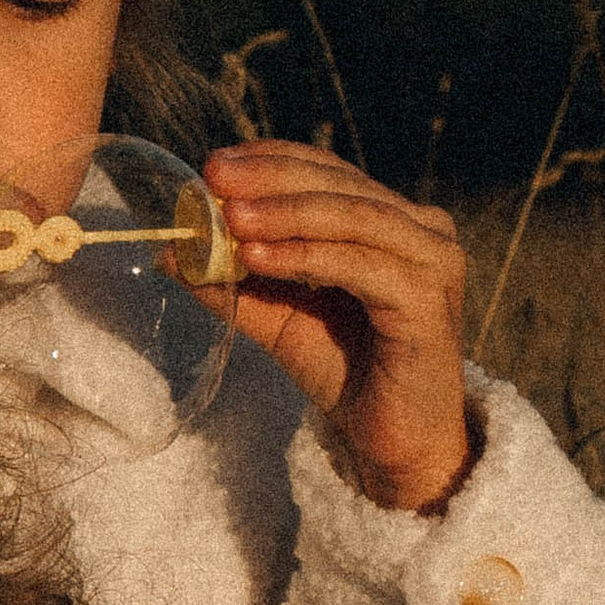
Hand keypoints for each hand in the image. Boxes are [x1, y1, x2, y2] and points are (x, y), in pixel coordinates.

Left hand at [202, 140, 471, 511]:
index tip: (215, 163)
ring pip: (352, 217)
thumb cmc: (346, 374)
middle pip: (340, 185)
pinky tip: (258, 257)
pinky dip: (306, 256)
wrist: (393, 443)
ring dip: (285, 214)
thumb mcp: (280, 317)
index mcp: (393, 221)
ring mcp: (434, 260)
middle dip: (271, 179)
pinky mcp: (428, 299)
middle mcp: (423, 229)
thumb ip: (236, 282)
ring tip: (230, 218)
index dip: (272, 161)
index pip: (329, 172)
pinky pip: (359, 265)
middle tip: (214, 177)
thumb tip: (171, 253)